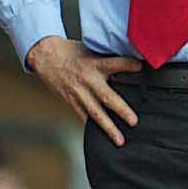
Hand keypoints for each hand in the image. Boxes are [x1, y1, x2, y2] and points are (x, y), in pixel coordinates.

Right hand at [26, 36, 140, 145]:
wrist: (45, 56)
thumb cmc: (70, 52)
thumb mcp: (90, 49)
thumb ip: (107, 59)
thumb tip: (129, 63)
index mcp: (94, 64)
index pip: (115, 63)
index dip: (129, 65)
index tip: (141, 67)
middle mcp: (88, 80)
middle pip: (107, 97)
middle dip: (121, 110)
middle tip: (133, 121)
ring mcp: (79, 93)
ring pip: (96, 113)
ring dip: (108, 127)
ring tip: (120, 140)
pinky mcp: (71, 101)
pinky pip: (83, 116)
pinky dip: (93, 127)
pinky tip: (102, 138)